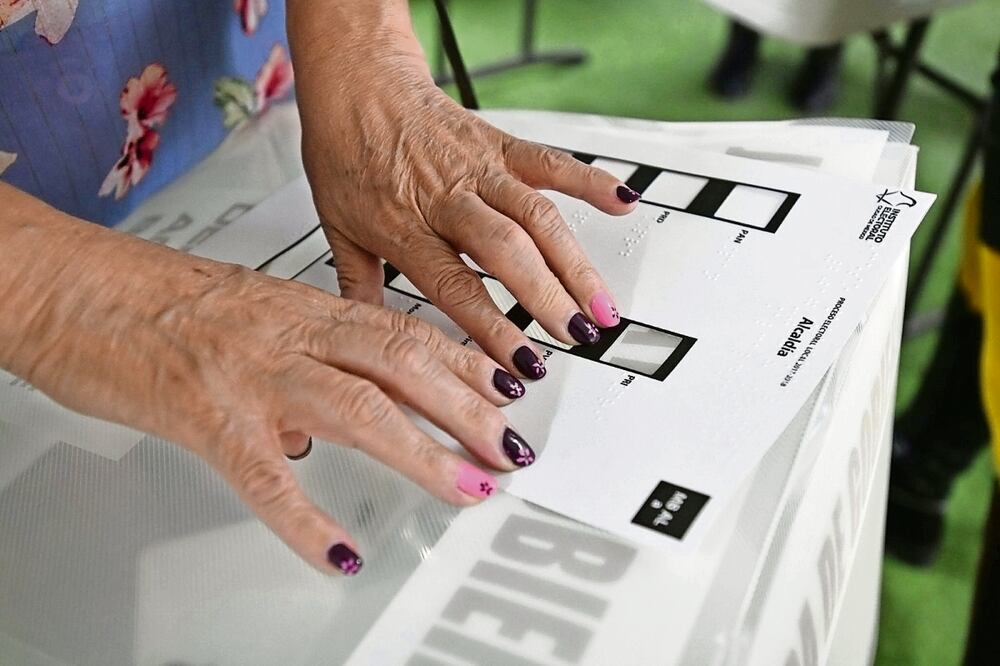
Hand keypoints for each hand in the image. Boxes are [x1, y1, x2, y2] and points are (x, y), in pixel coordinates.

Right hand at [1, 204, 533, 574]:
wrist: (68, 286)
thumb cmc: (148, 298)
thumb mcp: (245, 319)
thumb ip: (294, 366)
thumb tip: (317, 429)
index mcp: (303, 308)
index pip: (405, 330)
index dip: (466, 359)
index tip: (509, 384)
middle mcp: (290, 333)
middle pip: (403, 363)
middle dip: (469, 408)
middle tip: (511, 446)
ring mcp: (252, 374)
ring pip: (359, 408)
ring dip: (422, 453)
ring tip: (467, 487)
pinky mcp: (205, 416)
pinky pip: (266, 478)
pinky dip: (307, 522)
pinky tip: (339, 553)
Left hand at [289, 9, 638, 380]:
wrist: (355, 84)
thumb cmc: (345, 154)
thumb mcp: (337, 229)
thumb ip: (358, 287)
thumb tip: (368, 340)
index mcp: (404, 227)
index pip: (456, 287)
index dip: (493, 329)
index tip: (519, 365)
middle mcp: (446, 199)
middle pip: (506, 251)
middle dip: (547, 299)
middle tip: (575, 336)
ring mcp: (478, 169)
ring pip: (536, 216)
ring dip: (575, 263)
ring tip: (600, 306)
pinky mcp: (499, 145)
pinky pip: (549, 162)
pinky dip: (589, 181)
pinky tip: (622, 204)